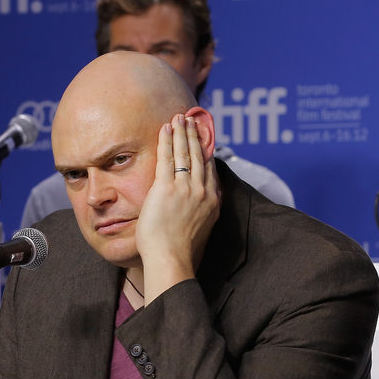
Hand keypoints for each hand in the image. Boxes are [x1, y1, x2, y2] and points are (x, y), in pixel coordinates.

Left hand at [135, 113, 219, 301]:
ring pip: (185, 154)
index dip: (205, 153)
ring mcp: (185, 189)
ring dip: (182, 133)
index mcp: (212, 202)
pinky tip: (166, 129)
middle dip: (195, 137)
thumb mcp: (202, 230)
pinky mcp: (166, 188)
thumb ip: (202, 214)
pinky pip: (167, 158)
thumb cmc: (182, 252)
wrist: (172, 259)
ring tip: (179, 119)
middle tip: (191, 121)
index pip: (210, 171)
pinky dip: (167, 141)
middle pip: (199, 157)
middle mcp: (202, 192)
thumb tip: (197, 210)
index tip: (203, 140)